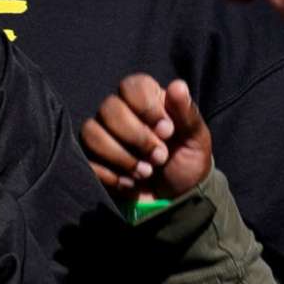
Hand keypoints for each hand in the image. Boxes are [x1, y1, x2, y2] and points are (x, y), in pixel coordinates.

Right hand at [82, 75, 213, 201]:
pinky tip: (131, 183)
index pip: (131, 86)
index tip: (167, 131)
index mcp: (146, 99)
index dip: (146, 108)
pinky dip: (111, 175)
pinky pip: (87, 160)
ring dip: (121, 156)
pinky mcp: (93, 159)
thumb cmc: (187, 161)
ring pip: (91, 132)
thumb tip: (178, 86)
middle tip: (159, 157)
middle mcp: (120, 112)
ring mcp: (103, 135)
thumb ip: (186, 113)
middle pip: (108, 108)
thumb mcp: (196, 138)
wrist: (177, 197)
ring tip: (145, 172)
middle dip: (136, 137)